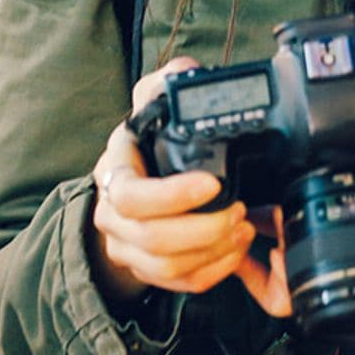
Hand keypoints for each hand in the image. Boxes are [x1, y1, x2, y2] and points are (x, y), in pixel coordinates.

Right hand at [88, 57, 289, 316]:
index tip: (215, 184)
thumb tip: (188, 72)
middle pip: (152, 238)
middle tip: (240, 211)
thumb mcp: (150, 104)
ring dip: (211, 250)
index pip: (132, 196)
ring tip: (242, 228)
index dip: (173, 196)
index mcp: (114, 170)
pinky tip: (234, 250)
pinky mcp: (144, 269)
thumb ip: (168, 82)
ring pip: (166, 266)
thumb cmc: (143, 144)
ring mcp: (125, 246)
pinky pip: (178, 283)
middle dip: (204, 228)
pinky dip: (211, 271)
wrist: (124, 187)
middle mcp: (111, 213)